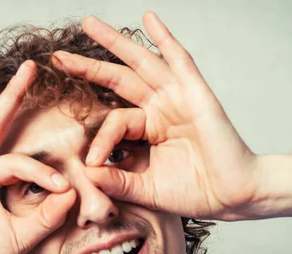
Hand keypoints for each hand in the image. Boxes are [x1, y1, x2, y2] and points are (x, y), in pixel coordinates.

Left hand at [53, 12, 262, 220]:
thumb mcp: (146, 189)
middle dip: (88, 67)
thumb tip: (85, 173)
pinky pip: (179, 59)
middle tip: (58, 57)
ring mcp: (177, 98)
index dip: (100, 139)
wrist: (232, 196)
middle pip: (118, 79)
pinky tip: (148, 18)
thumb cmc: (193, 192)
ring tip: (89, 24)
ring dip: (115, 42)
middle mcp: (160, 109)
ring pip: (142, 63)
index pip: (114, 121)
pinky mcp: (196, 93)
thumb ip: (116, 181)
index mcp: (148, 130)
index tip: (92, 163)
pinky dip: (164, 38)